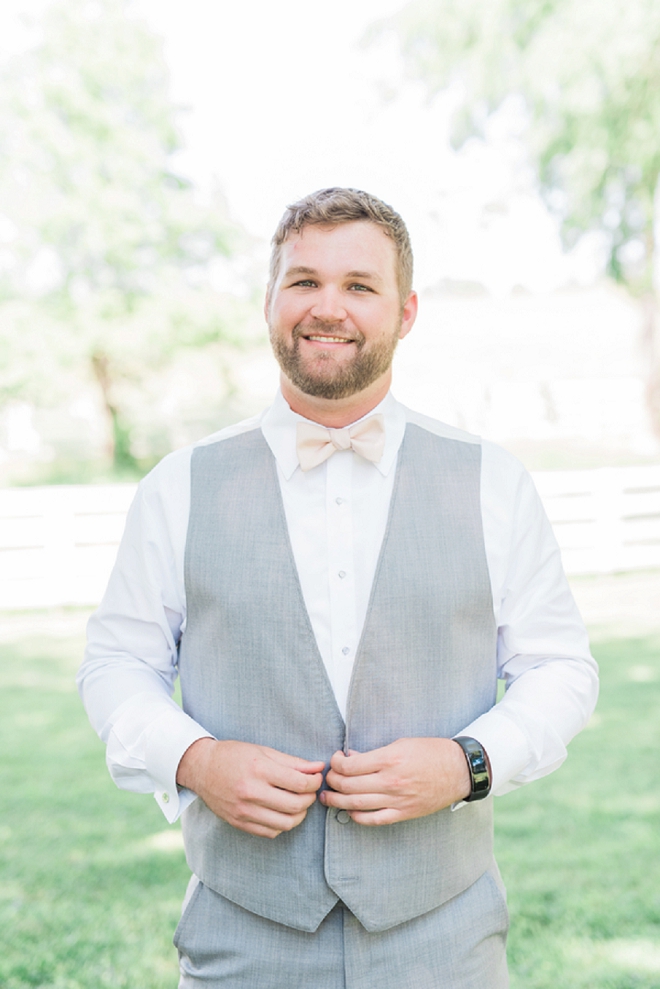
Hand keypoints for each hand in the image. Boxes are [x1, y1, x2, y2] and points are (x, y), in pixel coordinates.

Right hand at [176, 738, 324, 838]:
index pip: (299, 783)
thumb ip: (293, 762)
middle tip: (310, 790)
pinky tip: (282, 812)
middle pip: (296, 805)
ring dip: (300, 814)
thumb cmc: (233, 755)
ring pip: (286, 823)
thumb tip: (318, 767)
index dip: (314, 782)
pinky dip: (282, 825)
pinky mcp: (239, 823)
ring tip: (299, 802)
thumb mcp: (263, 751)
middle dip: (310, 798)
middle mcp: (251, 792)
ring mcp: (244, 811)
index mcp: (259, 770)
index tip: (316, 777)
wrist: (201, 768)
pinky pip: (271, 832)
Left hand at [320, 737, 470, 825]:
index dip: (336, 763)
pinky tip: (350, 811)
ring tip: (328, 797)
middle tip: (328, 779)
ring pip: (357, 805)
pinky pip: (374, 820)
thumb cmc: (431, 752)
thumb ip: (374, 753)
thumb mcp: (401, 743)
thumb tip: (351, 757)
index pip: (350, 766)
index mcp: (390, 759)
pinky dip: (357, 817)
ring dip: (337, 801)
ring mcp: (397, 800)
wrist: (459, 770)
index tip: (335, 760)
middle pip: (349, 786)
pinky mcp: (404, 813)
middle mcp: (391, 781)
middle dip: (332, 782)